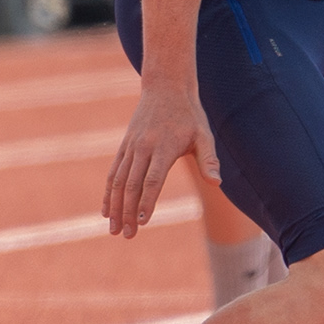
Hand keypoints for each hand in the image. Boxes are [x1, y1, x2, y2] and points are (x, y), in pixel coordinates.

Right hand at [103, 85, 210, 237]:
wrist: (166, 87)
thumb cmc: (190, 115)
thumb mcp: (204, 135)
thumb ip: (209, 159)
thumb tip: (217, 183)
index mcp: (164, 147)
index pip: (153, 179)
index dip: (147, 201)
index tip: (142, 222)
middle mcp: (144, 147)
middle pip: (131, 184)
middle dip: (128, 212)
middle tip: (128, 236)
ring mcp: (131, 147)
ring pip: (117, 181)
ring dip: (114, 207)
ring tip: (114, 230)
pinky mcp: (124, 146)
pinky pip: (113, 172)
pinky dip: (108, 193)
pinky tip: (107, 211)